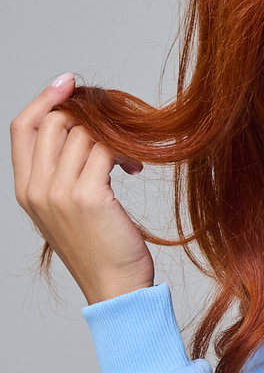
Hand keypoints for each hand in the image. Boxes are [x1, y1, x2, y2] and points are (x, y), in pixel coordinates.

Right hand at [11, 73, 153, 303]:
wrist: (115, 289)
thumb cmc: (100, 252)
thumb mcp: (68, 211)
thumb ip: (62, 174)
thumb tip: (81, 130)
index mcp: (25, 190)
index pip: (21, 127)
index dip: (43, 97)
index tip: (70, 82)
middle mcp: (36, 189)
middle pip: (54, 121)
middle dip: (88, 114)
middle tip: (116, 125)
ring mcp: (59, 192)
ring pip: (82, 133)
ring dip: (112, 136)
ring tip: (130, 159)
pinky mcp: (88, 195)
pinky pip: (104, 149)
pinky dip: (123, 151)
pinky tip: (134, 167)